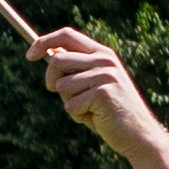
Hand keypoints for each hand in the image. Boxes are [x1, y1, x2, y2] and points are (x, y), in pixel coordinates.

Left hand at [34, 26, 159, 153]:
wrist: (138, 134)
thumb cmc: (110, 111)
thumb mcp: (92, 85)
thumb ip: (74, 69)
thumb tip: (48, 52)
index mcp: (102, 53)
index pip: (67, 35)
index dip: (44, 42)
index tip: (29, 56)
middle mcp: (105, 60)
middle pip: (57, 60)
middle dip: (50, 81)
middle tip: (60, 95)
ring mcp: (105, 75)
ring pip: (62, 86)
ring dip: (69, 103)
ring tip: (90, 109)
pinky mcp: (102, 94)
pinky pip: (71, 105)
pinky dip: (78, 116)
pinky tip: (96, 117)